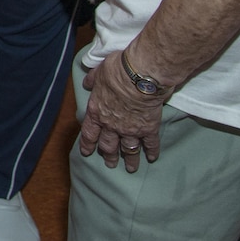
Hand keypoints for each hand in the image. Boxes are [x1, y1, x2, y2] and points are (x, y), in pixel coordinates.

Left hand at [78, 51, 166, 172]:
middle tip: (110, 164)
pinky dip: (152, 152)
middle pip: (109, 146)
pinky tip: (153, 158)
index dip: (87, 144)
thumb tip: (86, 82)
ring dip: (130, 160)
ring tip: (131, 169)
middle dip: (109, 156)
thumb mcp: (98, 73)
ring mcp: (131, 129)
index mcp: (97, 112)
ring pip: (129, 150)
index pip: (89, 133)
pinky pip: (150, 144)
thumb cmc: (117, 71)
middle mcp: (112, 125)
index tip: (87, 153)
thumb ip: (92, 80)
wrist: (140, 77)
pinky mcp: (149, 129)